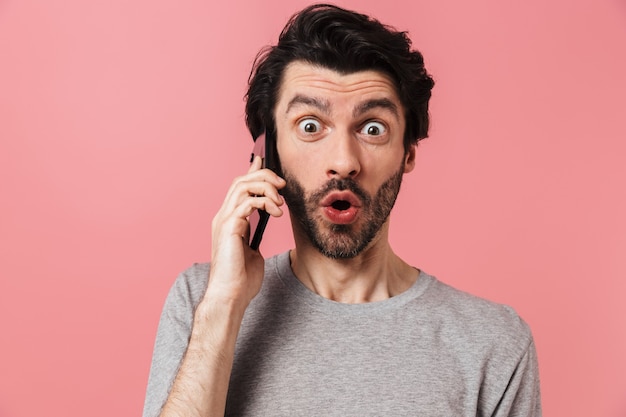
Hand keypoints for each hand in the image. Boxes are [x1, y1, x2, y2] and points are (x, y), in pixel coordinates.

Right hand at [205, 156, 285, 307]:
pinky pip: (247, 202)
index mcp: (229, 220)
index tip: (265, 161)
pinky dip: (264, 203)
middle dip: (264, 176)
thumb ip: (255, 235)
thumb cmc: (242, 279)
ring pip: (242, 186)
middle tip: (282, 185)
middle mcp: (223, 216)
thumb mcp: (253, 251)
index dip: (252, 171)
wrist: (231, 296)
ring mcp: (224, 221)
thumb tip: (265, 224)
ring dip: (266, 188)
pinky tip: (276, 213)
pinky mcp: (228, 227)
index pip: (239, 187)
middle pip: (241, 181)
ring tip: (280, 203)